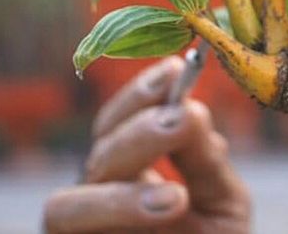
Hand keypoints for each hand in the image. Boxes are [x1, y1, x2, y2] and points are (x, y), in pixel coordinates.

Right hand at [43, 57, 250, 232]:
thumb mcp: (223, 202)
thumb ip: (205, 162)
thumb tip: (190, 109)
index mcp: (131, 170)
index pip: (120, 122)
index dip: (140, 93)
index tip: (176, 69)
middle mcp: (98, 197)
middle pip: (96, 154)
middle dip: (138, 133)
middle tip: (180, 119)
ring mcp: (82, 233)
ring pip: (64, 206)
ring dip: (119, 195)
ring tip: (175, 197)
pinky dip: (116, 216)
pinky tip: (167, 207)